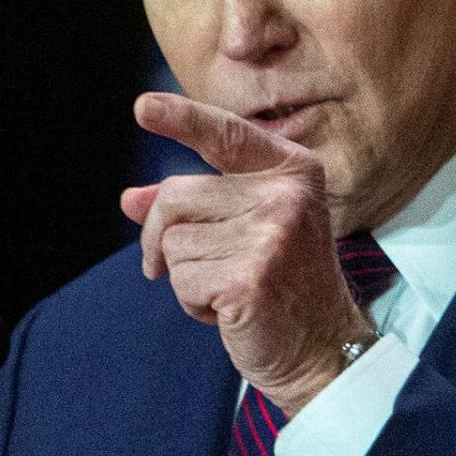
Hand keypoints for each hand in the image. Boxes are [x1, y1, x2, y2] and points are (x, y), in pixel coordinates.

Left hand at [120, 92, 373, 415]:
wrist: (324, 348)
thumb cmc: (285, 286)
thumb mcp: (250, 229)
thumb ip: (196, 206)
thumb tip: (131, 199)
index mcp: (293, 171)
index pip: (227, 135)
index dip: (182, 118)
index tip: (142, 107)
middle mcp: (285, 195)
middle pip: (177, 196)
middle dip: (160, 236)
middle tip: (179, 267)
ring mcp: (271, 234)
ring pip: (173, 241)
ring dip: (184, 275)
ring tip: (226, 289)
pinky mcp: (250, 276)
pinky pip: (180, 279)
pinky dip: (192, 302)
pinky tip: (228, 310)